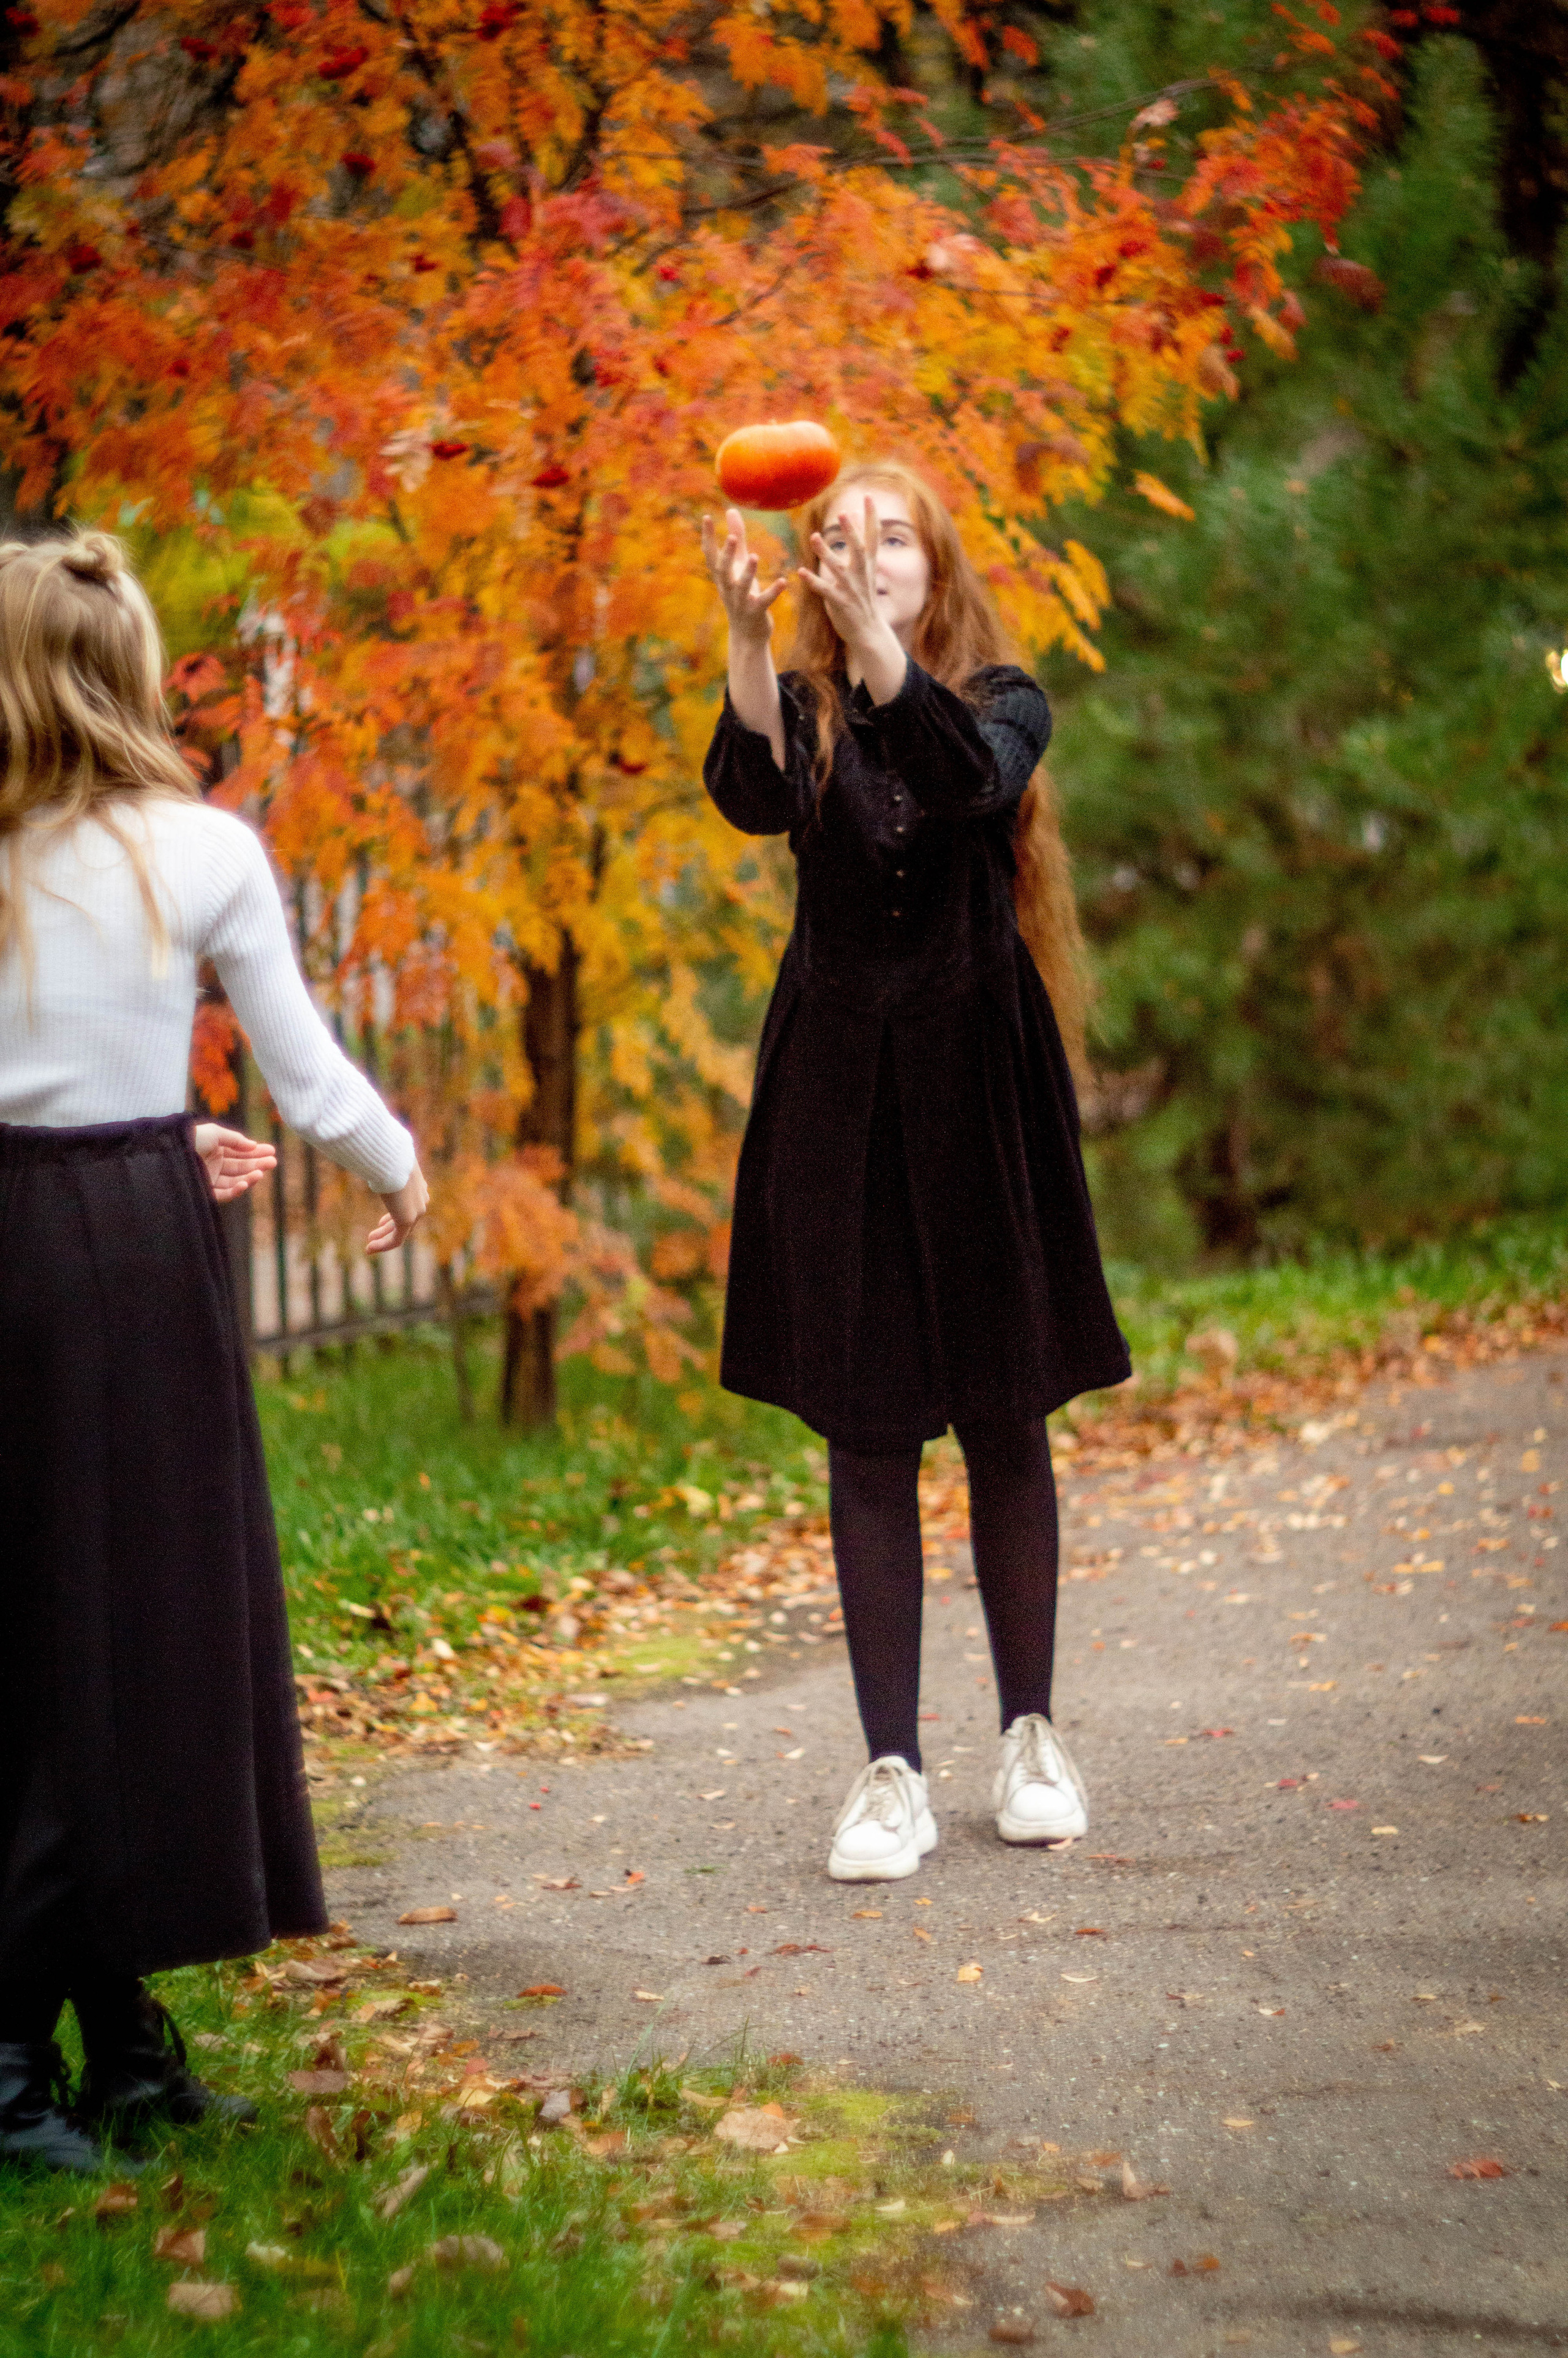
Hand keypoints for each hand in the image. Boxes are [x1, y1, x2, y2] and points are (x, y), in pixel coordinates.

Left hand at [192, 1122, 275, 1202]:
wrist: (171, 1152)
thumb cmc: (192, 1139)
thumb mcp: (215, 1133)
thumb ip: (235, 1140)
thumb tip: (253, 1145)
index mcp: (215, 1149)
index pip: (240, 1153)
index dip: (256, 1152)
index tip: (271, 1151)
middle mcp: (213, 1164)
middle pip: (240, 1166)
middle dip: (257, 1164)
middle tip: (273, 1162)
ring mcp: (209, 1178)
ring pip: (235, 1180)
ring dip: (250, 1177)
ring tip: (262, 1172)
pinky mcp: (205, 1191)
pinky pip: (224, 1193)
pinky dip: (236, 1189)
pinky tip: (246, 1182)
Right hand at [367, 1158, 428, 1255]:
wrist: (392, 1158)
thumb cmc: (384, 1155)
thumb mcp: (386, 1159)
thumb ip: (381, 1164)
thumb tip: (369, 1156)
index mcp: (418, 1184)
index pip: (408, 1205)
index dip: (394, 1216)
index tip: (381, 1222)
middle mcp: (421, 1199)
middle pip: (406, 1219)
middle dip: (387, 1228)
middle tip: (373, 1234)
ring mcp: (417, 1210)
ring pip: (401, 1231)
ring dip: (383, 1239)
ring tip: (370, 1245)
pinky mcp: (408, 1219)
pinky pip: (397, 1239)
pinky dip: (383, 1245)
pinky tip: (370, 1248)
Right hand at [701, 506, 787, 643]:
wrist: (746, 634)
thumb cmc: (741, 594)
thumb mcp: (738, 566)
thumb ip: (736, 539)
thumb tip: (731, 510)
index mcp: (722, 576)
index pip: (710, 555)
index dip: (707, 537)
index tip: (706, 516)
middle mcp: (727, 588)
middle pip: (723, 570)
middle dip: (727, 555)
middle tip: (731, 537)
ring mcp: (740, 602)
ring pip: (742, 586)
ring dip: (748, 572)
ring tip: (755, 556)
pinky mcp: (756, 612)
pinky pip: (764, 601)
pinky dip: (773, 592)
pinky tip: (783, 581)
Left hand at [796, 494, 897, 654]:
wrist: (869, 631)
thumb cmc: (863, 599)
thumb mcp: (865, 572)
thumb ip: (859, 549)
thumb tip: (854, 522)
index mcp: (868, 564)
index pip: (873, 536)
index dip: (871, 516)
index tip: (868, 496)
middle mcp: (862, 574)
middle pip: (857, 548)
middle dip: (851, 532)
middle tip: (843, 514)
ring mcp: (851, 589)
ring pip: (837, 567)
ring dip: (825, 552)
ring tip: (814, 537)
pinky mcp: (840, 603)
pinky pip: (824, 590)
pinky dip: (812, 581)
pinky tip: (801, 572)